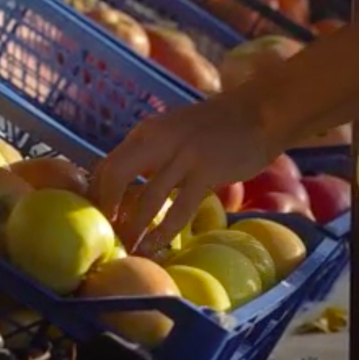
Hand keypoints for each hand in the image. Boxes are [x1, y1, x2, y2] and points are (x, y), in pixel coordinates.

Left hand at [90, 87, 277, 254]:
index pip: (108, 163)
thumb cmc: (219, 127)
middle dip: (106, 207)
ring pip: (147, 197)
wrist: (260, 111)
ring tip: (129, 248)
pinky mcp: (206, 171)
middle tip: (108, 232)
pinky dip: (164, 231)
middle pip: (115, 175)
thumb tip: (131, 187)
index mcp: (147, 131)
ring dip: (134, 227)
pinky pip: (179, 208)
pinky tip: (157, 246)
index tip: (98, 217)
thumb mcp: (176, 133)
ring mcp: (182, 154)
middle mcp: (158, 139)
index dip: (98, 193)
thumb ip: (154, 155)